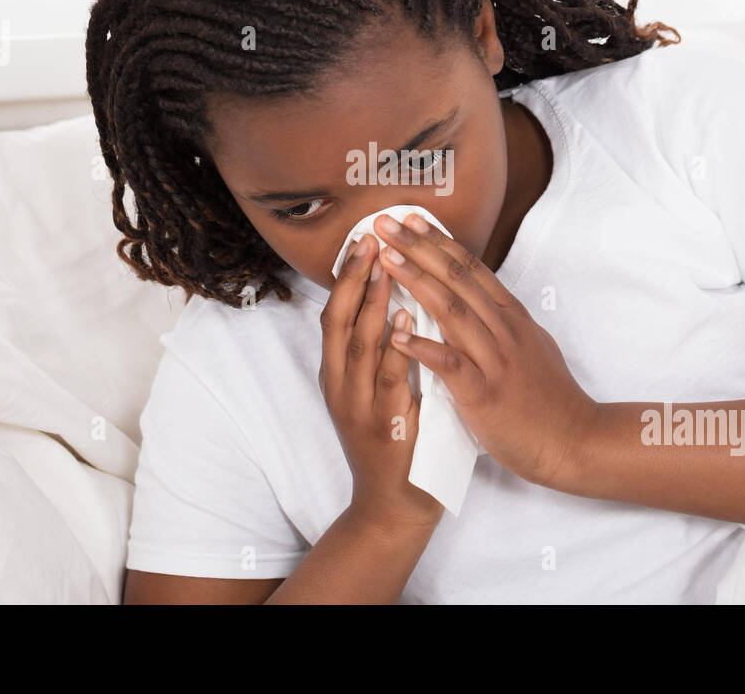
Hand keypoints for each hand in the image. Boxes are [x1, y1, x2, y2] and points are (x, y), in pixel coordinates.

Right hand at [318, 232, 444, 531]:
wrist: (394, 508)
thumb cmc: (395, 442)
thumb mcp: (380, 388)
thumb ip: (382, 349)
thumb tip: (397, 299)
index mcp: (338, 373)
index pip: (335, 312)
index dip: (347, 274)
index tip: (364, 236)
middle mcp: (340, 385)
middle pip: (337, 319)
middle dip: (354, 276)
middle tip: (370, 236)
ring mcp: (358, 407)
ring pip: (358, 344)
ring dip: (371, 301)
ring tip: (386, 263)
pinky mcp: (383, 426)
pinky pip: (388, 379)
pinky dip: (396, 345)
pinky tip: (408, 319)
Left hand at [372, 212, 598, 489]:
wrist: (575, 442)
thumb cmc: (550, 399)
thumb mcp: (532, 346)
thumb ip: (503, 322)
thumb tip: (479, 300)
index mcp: (512, 317)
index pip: (470, 268)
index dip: (438, 241)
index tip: (411, 219)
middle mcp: (504, 330)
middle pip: (457, 279)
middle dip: (419, 247)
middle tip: (385, 223)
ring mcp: (496, 360)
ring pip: (452, 311)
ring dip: (417, 281)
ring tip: (386, 260)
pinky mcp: (485, 394)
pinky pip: (451, 365)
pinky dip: (424, 347)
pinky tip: (398, 335)